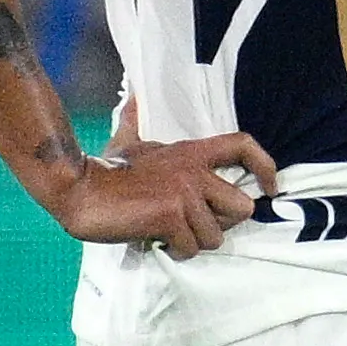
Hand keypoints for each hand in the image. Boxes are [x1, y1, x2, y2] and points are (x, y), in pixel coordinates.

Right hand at [50, 125, 274, 255]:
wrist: (77, 189)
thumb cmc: (104, 170)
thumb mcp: (127, 141)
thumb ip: (135, 120)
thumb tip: (130, 94)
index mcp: (191, 152)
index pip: (244, 145)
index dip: (265, 167)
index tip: (269, 188)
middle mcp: (194, 171)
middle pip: (243, 208)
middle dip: (223, 225)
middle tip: (196, 226)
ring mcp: (184, 194)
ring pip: (216, 236)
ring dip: (195, 243)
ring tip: (170, 234)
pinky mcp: (170, 216)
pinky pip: (191, 247)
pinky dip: (176, 251)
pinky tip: (158, 242)